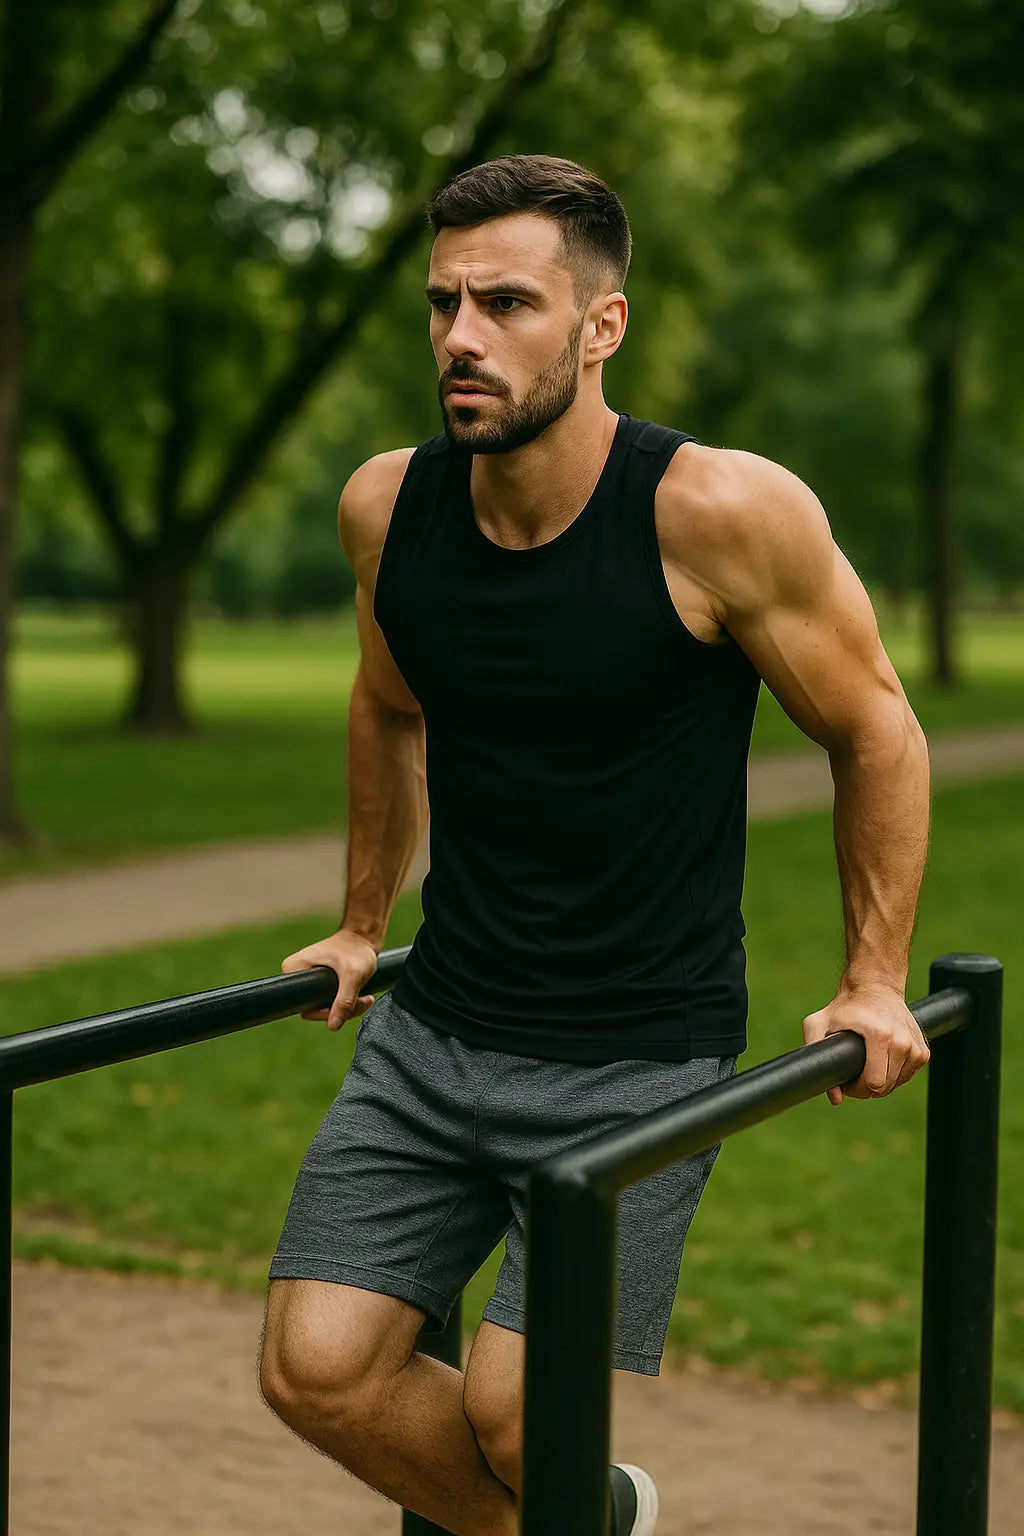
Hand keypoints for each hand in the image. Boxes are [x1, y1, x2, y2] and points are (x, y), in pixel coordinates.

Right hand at [281, 930, 379, 1031]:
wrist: (365, 936)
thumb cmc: (357, 949)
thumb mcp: (353, 976)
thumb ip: (344, 1001)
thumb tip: (333, 1026)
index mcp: (293, 968)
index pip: (304, 1006)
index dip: (326, 1012)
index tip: (346, 1004)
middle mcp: (296, 974)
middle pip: (315, 1009)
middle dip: (342, 1010)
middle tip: (363, 1001)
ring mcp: (308, 978)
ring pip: (325, 1007)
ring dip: (348, 1007)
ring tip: (366, 998)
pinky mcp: (319, 981)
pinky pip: (330, 1001)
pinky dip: (347, 1002)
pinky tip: (361, 995)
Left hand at [802, 982, 930, 1106]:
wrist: (876, 987)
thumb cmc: (844, 1006)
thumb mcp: (817, 1023)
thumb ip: (814, 1053)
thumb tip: (835, 1099)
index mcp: (880, 1036)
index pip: (873, 1083)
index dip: (855, 1089)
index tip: (846, 1078)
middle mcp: (903, 1042)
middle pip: (885, 1087)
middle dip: (866, 1087)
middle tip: (853, 1072)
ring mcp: (916, 1047)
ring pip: (897, 1084)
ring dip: (881, 1081)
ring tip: (866, 1063)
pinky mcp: (924, 1051)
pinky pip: (906, 1076)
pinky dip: (893, 1074)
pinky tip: (881, 1059)